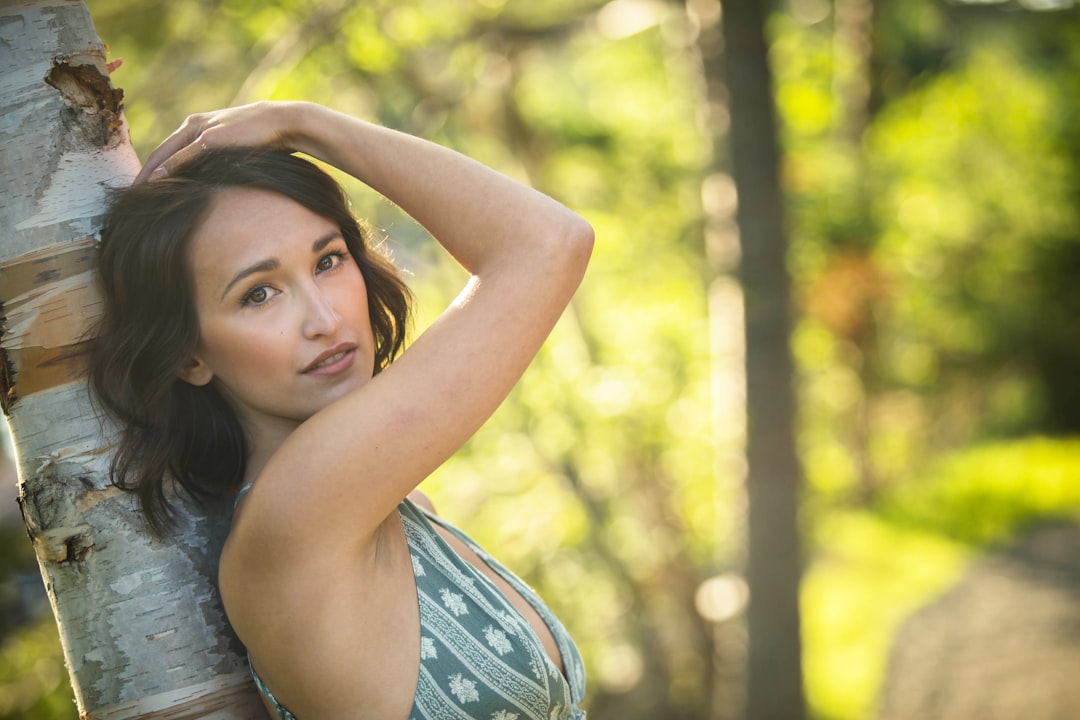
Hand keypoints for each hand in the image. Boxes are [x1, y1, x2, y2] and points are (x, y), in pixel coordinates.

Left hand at [133, 101, 308, 183]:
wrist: (283, 123)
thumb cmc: (263, 138)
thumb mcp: (234, 147)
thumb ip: (217, 157)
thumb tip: (210, 178)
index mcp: (197, 126)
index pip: (166, 151)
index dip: (150, 171)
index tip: (140, 190)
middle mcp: (193, 125)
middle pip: (158, 153)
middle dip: (142, 175)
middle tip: (128, 197)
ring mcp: (200, 131)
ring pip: (166, 155)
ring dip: (149, 176)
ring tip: (138, 196)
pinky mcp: (210, 139)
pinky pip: (183, 158)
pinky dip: (168, 171)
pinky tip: (156, 185)